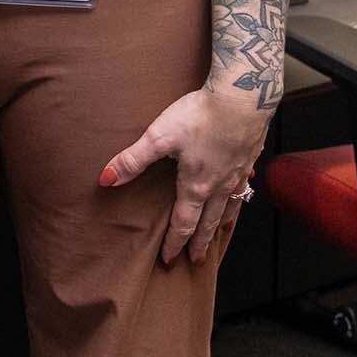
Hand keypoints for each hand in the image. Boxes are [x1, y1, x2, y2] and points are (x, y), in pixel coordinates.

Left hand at [101, 85, 272, 264]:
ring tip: (218, 234)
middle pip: (209, 222)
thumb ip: (132, 160)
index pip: (183, 224)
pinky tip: (239, 191)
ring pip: (229, 207)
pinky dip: (238, 197)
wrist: (243, 96)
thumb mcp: (159, 137)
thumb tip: (106, 179)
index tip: (169, 259)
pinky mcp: (249, 157)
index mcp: (197, 186)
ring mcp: (238, 173)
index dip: (174, 243)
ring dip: (221, 224)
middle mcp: (220, 185)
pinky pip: (243, 186)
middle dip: (200, 243)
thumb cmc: (201, 116)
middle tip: (196, 260)